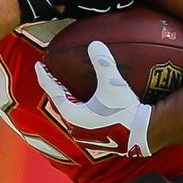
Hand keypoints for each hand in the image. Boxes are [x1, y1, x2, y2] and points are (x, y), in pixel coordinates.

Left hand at [35, 41, 153, 156]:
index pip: (53, 91)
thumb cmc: (125, 112)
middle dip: (54, 89)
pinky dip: (81, 109)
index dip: (46, 77)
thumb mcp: (113, 85)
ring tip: (66, 90)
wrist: (143, 135)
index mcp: (73, 115)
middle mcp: (75, 127)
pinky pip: (83, 120)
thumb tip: (95, 43)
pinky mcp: (98, 139)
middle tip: (50, 76)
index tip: (38, 65)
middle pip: (59, 104)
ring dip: (68, 100)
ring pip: (71, 114)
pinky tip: (89, 105)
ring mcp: (86, 136)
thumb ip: (103, 63)